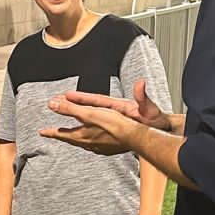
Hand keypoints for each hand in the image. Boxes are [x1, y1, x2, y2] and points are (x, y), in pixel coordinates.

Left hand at [41, 96, 138, 156]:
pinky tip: (94, 139)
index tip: (42, 132)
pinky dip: (90, 140)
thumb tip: (52, 104)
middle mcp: (88, 144)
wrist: (134, 137)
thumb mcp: (88, 113)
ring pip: (83, 142)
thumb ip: (69, 109)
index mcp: (81, 136)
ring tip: (73, 135)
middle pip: (71, 139)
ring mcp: (99, 147)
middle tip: (55, 133)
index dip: (51, 132)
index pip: (61, 134)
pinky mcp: (109, 148)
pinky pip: (95, 144)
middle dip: (62, 134)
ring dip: (76, 137)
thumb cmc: (114, 125)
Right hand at [59, 82, 180, 134]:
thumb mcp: (150, 108)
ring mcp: (110, 119)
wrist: (162, 127)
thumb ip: (143, 97)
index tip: (66, 95)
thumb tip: (141, 83)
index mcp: (117, 105)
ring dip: (72, 115)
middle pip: (87, 107)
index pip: (96, 100)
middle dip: (69, 105)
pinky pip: (91, 127)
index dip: (81, 98)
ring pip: (87, 117)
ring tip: (56, 114)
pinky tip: (71, 131)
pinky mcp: (111, 127)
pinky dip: (79, 128)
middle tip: (52, 102)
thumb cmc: (156, 119)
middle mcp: (111, 111)